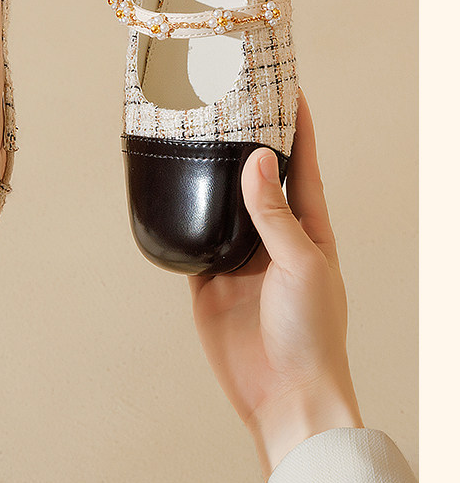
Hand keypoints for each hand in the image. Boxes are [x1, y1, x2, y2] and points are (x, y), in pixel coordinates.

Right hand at [189, 91, 363, 477]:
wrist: (284, 395)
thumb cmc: (311, 332)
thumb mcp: (300, 263)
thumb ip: (275, 212)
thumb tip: (259, 159)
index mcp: (310, 228)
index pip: (305, 165)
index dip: (299, 126)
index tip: (288, 87)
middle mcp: (275, 236)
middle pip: (260, 177)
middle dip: (249, 140)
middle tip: (230, 101)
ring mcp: (240, 256)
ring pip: (222, 202)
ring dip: (212, 174)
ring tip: (196, 134)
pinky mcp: (209, 278)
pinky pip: (194, 237)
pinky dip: (184, 214)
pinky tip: (171, 191)